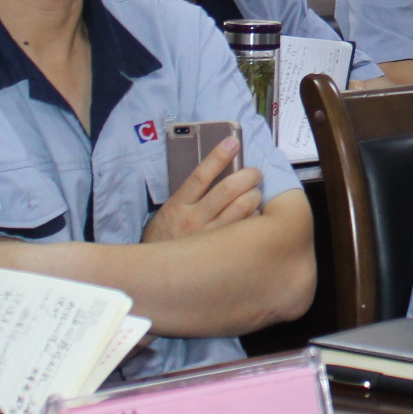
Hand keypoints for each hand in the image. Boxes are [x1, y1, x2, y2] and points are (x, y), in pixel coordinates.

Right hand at [142, 136, 261, 241]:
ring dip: (255, 195)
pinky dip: (255, 218)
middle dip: (248, 176)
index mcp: (178, 205)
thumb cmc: (167, 234)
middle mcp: (193, 219)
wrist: (156, 271)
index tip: (232, 142)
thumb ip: (192, 193)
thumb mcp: (171, 210)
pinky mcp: (221, 251)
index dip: (218, 156)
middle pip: (228, 189)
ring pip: (242, 207)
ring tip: (256, 192)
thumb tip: (221, 169)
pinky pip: (246, 229)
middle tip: (255, 173)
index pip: (200, 175)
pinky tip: (254, 215)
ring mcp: (208, 237)